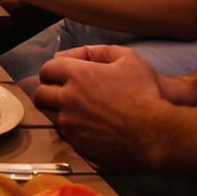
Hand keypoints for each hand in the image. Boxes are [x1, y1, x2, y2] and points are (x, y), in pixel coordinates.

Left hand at [31, 45, 181, 169]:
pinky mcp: (77, 144)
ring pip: (49, 115)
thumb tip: (81, 54)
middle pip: (41, 94)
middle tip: (59, 92)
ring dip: (56, 110)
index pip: (47, 69)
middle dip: (48, 90)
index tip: (60, 74)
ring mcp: (70, 124)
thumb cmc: (146, 95)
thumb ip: (101, 51)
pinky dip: (68, 128)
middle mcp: (68, 99)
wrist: (155, 134)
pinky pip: (63, 134)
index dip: (52, 71)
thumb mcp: (128, 59)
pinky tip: (84, 125)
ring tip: (71, 109)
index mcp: (77, 75)